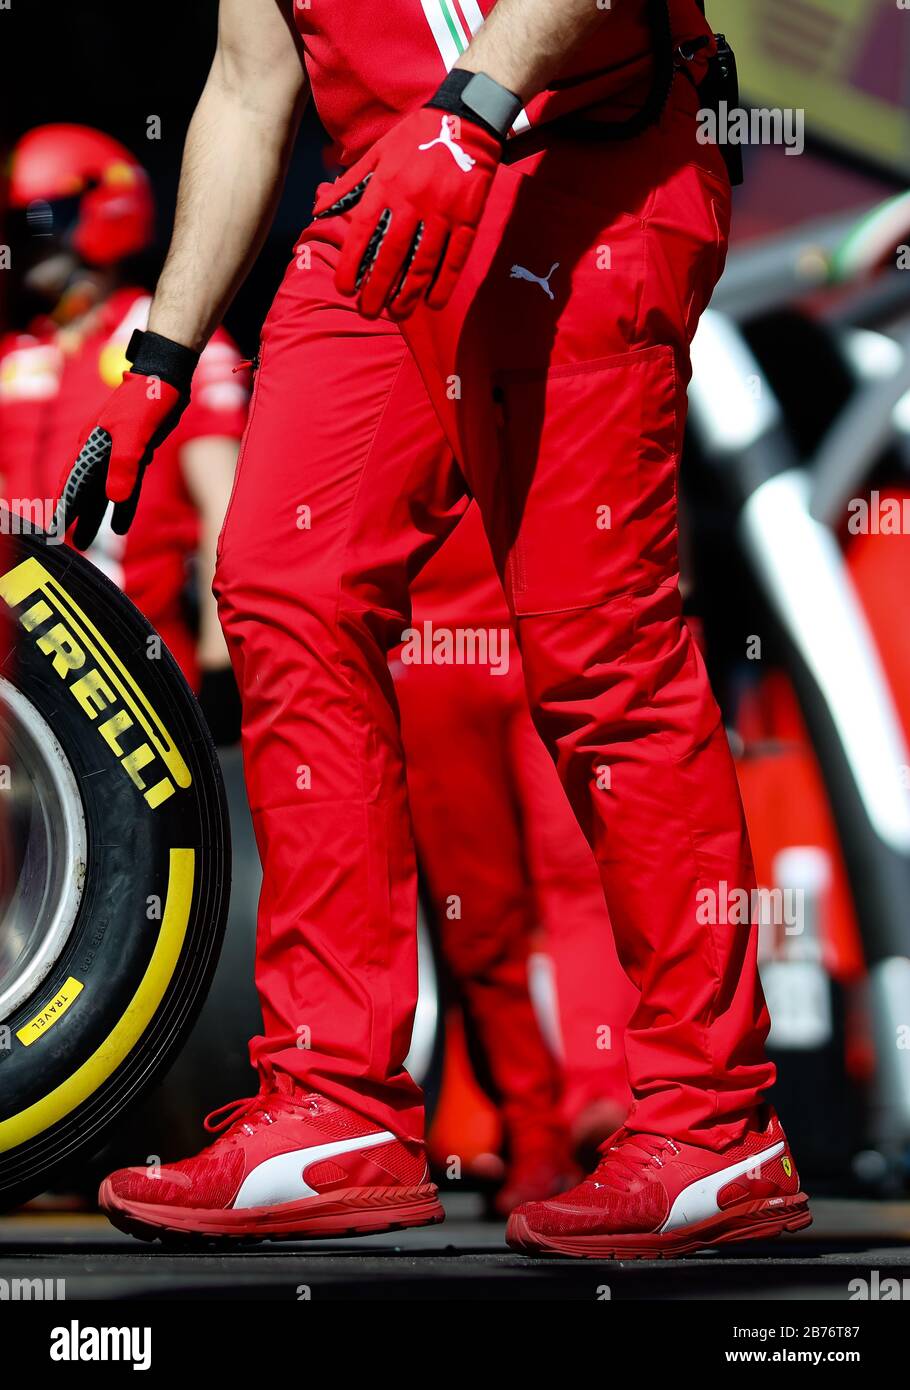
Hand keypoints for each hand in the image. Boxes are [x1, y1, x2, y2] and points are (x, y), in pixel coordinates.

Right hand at [56, 330, 196, 549]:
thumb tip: (114, 499)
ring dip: (100, 514)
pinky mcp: (136, 453)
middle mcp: (100, 451)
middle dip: (81, 517)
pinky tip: (121, 521)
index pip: (73, 482)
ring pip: (106, 490)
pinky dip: (124, 503)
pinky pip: (127, 484)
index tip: (58, 529)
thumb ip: (124, 465)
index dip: (66, 506)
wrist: (165, 378)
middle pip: (87, 491)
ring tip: (92, 540)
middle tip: (76, 544)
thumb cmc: (146, 399)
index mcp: (92, 446)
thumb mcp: (134, 432)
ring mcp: (118, 453)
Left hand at [314, 104, 502, 320]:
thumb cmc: (416, 137)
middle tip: (368, 312)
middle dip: (376, 290)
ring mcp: (442, 212)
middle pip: (390, 257)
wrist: (465, 119)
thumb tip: (319, 210)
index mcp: (385, 185)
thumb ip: (349, 184)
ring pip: (422, 264)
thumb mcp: (378, 152)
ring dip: (408, 294)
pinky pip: (454, 258)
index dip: (351, 265)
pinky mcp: (467, 218)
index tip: (344, 289)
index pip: (362, 234)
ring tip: (397, 314)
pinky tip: (433, 303)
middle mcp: (411, 202)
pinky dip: (444, 284)